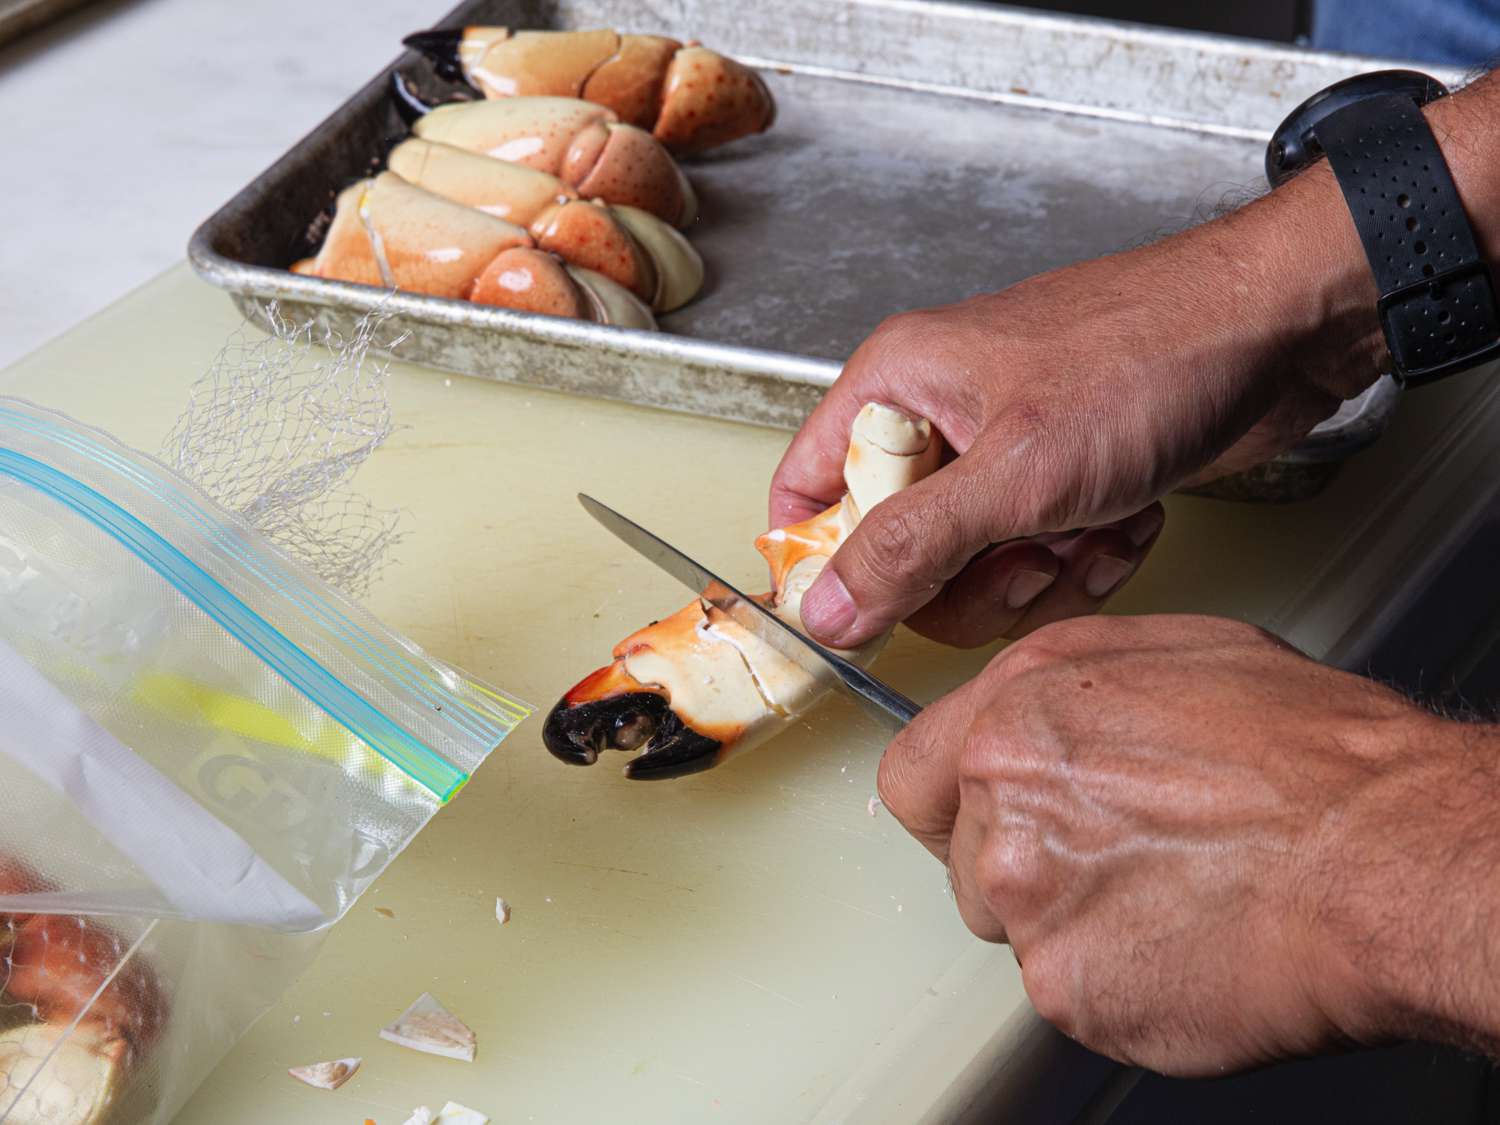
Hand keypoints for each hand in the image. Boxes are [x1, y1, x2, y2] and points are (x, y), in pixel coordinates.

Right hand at [772, 161, 1385, 649]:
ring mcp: (1004, 448)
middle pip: (895, 551)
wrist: (1283, 330)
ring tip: (1091, 529)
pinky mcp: (1062, 477)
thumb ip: (909, 549)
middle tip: (1024, 562)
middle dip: (969, 580)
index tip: (870, 616)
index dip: (823, 563)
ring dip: (1039, 572)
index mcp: (897, 386)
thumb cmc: (1152, 355)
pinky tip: (1127, 521)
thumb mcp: (1015, 471)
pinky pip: (1039, 555)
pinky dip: (1087, 556)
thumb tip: (826, 611)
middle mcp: (940, 415)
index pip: (806, 489)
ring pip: (974, 567)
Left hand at [877, 614, 1499, 1074]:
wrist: (1386, 857)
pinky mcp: (1068, 986)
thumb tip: (1037, 711)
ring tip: (1166, 894)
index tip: (972, 819)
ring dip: (1069, 923)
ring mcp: (1029, 898)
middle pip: (962, 858)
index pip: (911, 775)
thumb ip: (1072, 687)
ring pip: (1013, 929)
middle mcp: (1004, 799)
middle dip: (1019, 864)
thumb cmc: (1313, 756)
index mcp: (1018, 711)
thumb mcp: (1181, 654)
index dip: (946, 803)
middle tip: (1110, 859)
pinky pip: (1068, 991)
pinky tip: (1183, 943)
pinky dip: (1117, 981)